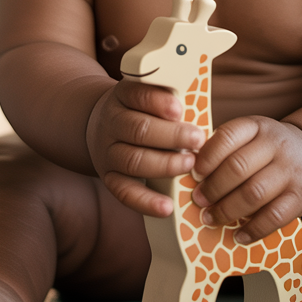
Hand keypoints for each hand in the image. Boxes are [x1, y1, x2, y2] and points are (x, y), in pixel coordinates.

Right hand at [86, 79, 204, 216]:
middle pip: (138, 129)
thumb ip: (169, 98)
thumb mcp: (148, 94)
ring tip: (190, 165)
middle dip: (171, 136)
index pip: (137, 94)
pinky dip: (146, 202)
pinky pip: (124, 192)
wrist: (100, 126)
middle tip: (198, 139)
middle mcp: (111, 123)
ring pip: (133, 161)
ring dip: (164, 165)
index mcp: (123, 96)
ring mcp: (108, 152)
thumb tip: (201, 108)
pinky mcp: (108, 177)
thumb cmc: (140, 110)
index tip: (180, 110)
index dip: (158, 102)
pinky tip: (167, 207)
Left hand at [190, 117, 301, 243]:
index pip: (228, 136)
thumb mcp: (249, 135)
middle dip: (213, 188)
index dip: (207, 157)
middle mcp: (277, 145)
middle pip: (238, 168)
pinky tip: (238, 234)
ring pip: (253, 194)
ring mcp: (291, 171)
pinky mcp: (301, 197)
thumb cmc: (267, 149)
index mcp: (257, 126)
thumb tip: (188, 167)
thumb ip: (224, 147)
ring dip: (226, 210)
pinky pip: (274, 217)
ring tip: (210, 218)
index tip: (194, 173)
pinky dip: (253, 229)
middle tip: (198, 200)